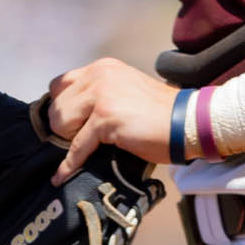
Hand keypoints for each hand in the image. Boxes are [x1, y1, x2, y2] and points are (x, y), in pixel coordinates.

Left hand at [46, 57, 179, 180]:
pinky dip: (69, 164)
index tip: (68, 123)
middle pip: (56, 105)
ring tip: (87, 148)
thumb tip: (73, 116)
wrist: (188, 122)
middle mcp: (98, 76)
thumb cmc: (160, 112)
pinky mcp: (106, 119)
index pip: (59, 84)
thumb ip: (100, 94)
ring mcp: (101, 96)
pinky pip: (77, 146)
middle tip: (81, 139)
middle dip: (63, 126)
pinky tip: (62, 176)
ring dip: (69, 140)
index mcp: (102, 68)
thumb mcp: (125, 90)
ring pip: (61, 122)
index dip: (61, 106)